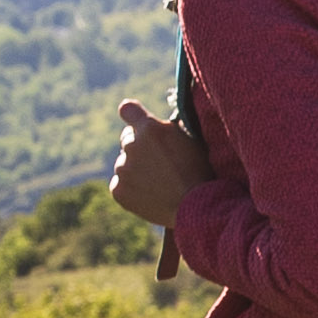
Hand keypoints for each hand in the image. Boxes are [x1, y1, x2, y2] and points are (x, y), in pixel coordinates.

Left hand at [108, 99, 202, 233]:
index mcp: (150, 129)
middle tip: (159, 162)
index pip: (128, 110)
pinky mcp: (118, 190)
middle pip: (127, 139)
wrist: (195, 207)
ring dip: (136, 169)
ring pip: (124, 164)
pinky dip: (131, 189)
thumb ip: (170, 128)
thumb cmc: (200, 172)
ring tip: (159, 183)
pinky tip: (150, 194)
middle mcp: (131, 146)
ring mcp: (122, 169)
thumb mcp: (191, 139)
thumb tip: (162, 123)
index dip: (132, 115)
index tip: (134, 119)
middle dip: (140, 146)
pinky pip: (119, 184)